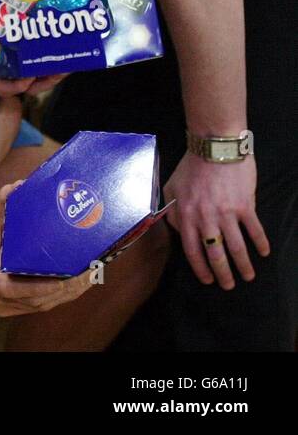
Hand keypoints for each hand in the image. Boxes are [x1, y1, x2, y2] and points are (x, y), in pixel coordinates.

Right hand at [0, 0, 66, 100]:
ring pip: (44, 78)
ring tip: (62, 67)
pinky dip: (63, 64)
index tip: (25, 80)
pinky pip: (56, 64)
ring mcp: (31, 56)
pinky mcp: (47, 50)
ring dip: (54, 75)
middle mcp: (13, 62)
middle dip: (40, 84)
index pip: (1, 82)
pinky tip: (68, 57)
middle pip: (27, 86)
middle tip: (50, 74)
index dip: (12, 87)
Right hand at [0, 182, 92, 316]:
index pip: (10, 288)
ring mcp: (1, 303)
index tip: (62, 280)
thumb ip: (4, 201)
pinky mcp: (10, 308)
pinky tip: (78, 286)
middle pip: (33, 300)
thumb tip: (19, 186)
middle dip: (63, 290)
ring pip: (39, 306)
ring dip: (67, 295)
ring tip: (89, 278)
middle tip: (87, 273)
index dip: (38, 288)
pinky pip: (39, 307)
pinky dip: (60, 299)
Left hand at [164, 152, 268, 289]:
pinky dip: (260, 243)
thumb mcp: (170, 188)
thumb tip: (177, 231)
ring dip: (243, 265)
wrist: (214, 148)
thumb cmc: (190, 167)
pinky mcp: (245, 206)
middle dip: (222, 274)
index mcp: (186, 215)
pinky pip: (254, 230)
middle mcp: (205, 218)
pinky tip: (264, 253)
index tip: (207, 279)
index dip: (200, 268)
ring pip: (236, 247)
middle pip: (215, 254)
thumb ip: (171, 211)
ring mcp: (226, 213)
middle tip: (229, 286)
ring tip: (248, 276)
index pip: (192, 250)